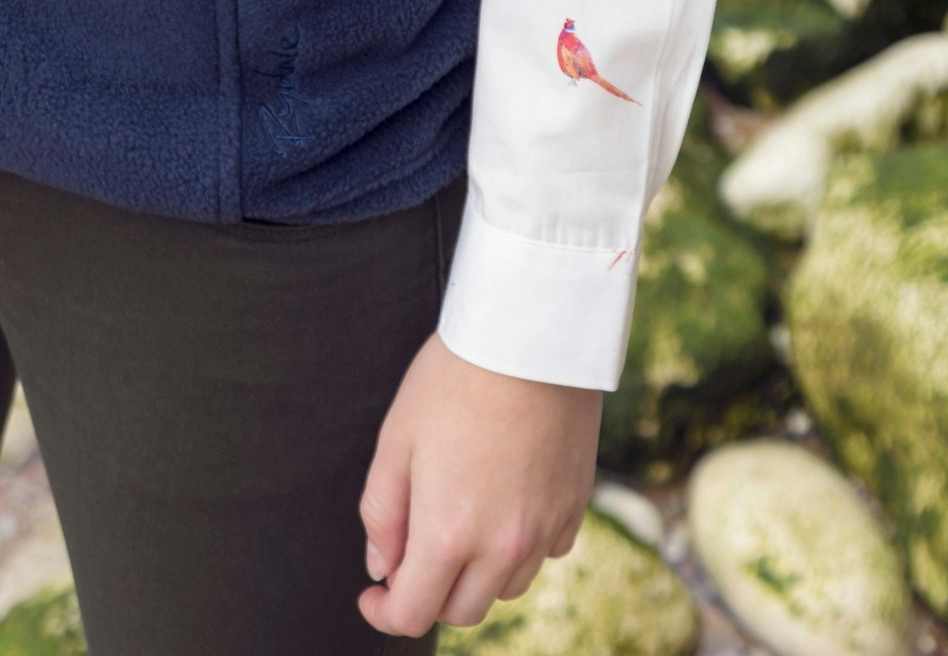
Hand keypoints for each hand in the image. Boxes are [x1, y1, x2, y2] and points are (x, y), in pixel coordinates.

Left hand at [357, 335, 601, 636]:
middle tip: (412, 549)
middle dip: (430, 592)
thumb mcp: (397, 437)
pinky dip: (519, 546)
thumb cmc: (454, 377)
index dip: (385, 612)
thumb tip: (381, 566)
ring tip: (459, 516)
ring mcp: (544, 530)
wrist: (531, 334)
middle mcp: (502, 546)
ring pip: (504, 587)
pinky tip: (504, 501)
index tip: (373, 594)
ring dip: (475, 572)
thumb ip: (382, 511)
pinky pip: (543, 554)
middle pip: (462, 610)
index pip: (414, 613)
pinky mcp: (574, 508)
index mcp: (449, 533)